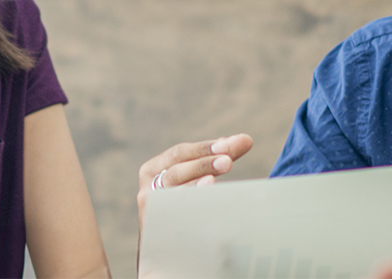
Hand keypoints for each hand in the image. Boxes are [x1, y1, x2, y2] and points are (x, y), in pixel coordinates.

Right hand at [136, 133, 252, 229]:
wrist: (169, 251)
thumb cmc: (185, 205)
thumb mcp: (198, 177)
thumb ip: (219, 159)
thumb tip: (245, 140)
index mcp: (153, 169)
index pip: (180, 153)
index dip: (204, 148)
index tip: (229, 145)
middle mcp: (146, 189)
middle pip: (176, 172)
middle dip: (203, 164)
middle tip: (227, 161)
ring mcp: (149, 211)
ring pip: (172, 194)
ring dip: (194, 187)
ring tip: (212, 181)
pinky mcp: (155, 232)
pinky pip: (173, 218)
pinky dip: (189, 209)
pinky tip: (204, 205)